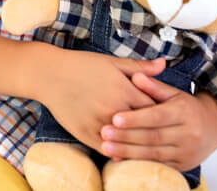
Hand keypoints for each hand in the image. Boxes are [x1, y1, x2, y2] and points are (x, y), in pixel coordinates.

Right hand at [38, 49, 165, 155]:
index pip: (156, 110)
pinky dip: (117, 153)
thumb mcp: (111, 62)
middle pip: (144, 129)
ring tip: (148, 150)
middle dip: (155, 134)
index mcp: (125, 90)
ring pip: (127, 142)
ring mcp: (99, 122)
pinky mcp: (85, 133)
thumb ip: (139, 67)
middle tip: (164, 139)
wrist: (48, 74)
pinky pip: (107, 149)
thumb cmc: (80, 65)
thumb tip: (163, 64)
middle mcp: (115, 108)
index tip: (168, 120)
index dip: (164, 116)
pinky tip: (124, 154)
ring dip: (138, 147)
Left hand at [101, 71, 216, 170]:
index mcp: (184, 112)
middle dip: (127, 136)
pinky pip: (159, 166)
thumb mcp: (173, 93)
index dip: (135, 118)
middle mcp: (188, 134)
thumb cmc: (185, 106)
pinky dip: (138, 163)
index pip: (157, 116)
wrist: (214, 127)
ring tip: (106, 147)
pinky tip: (120, 160)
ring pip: (154, 154)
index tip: (114, 118)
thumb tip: (136, 76)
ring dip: (128, 152)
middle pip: (153, 136)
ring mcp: (186, 152)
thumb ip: (154, 86)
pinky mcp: (183, 166)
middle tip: (104, 133)